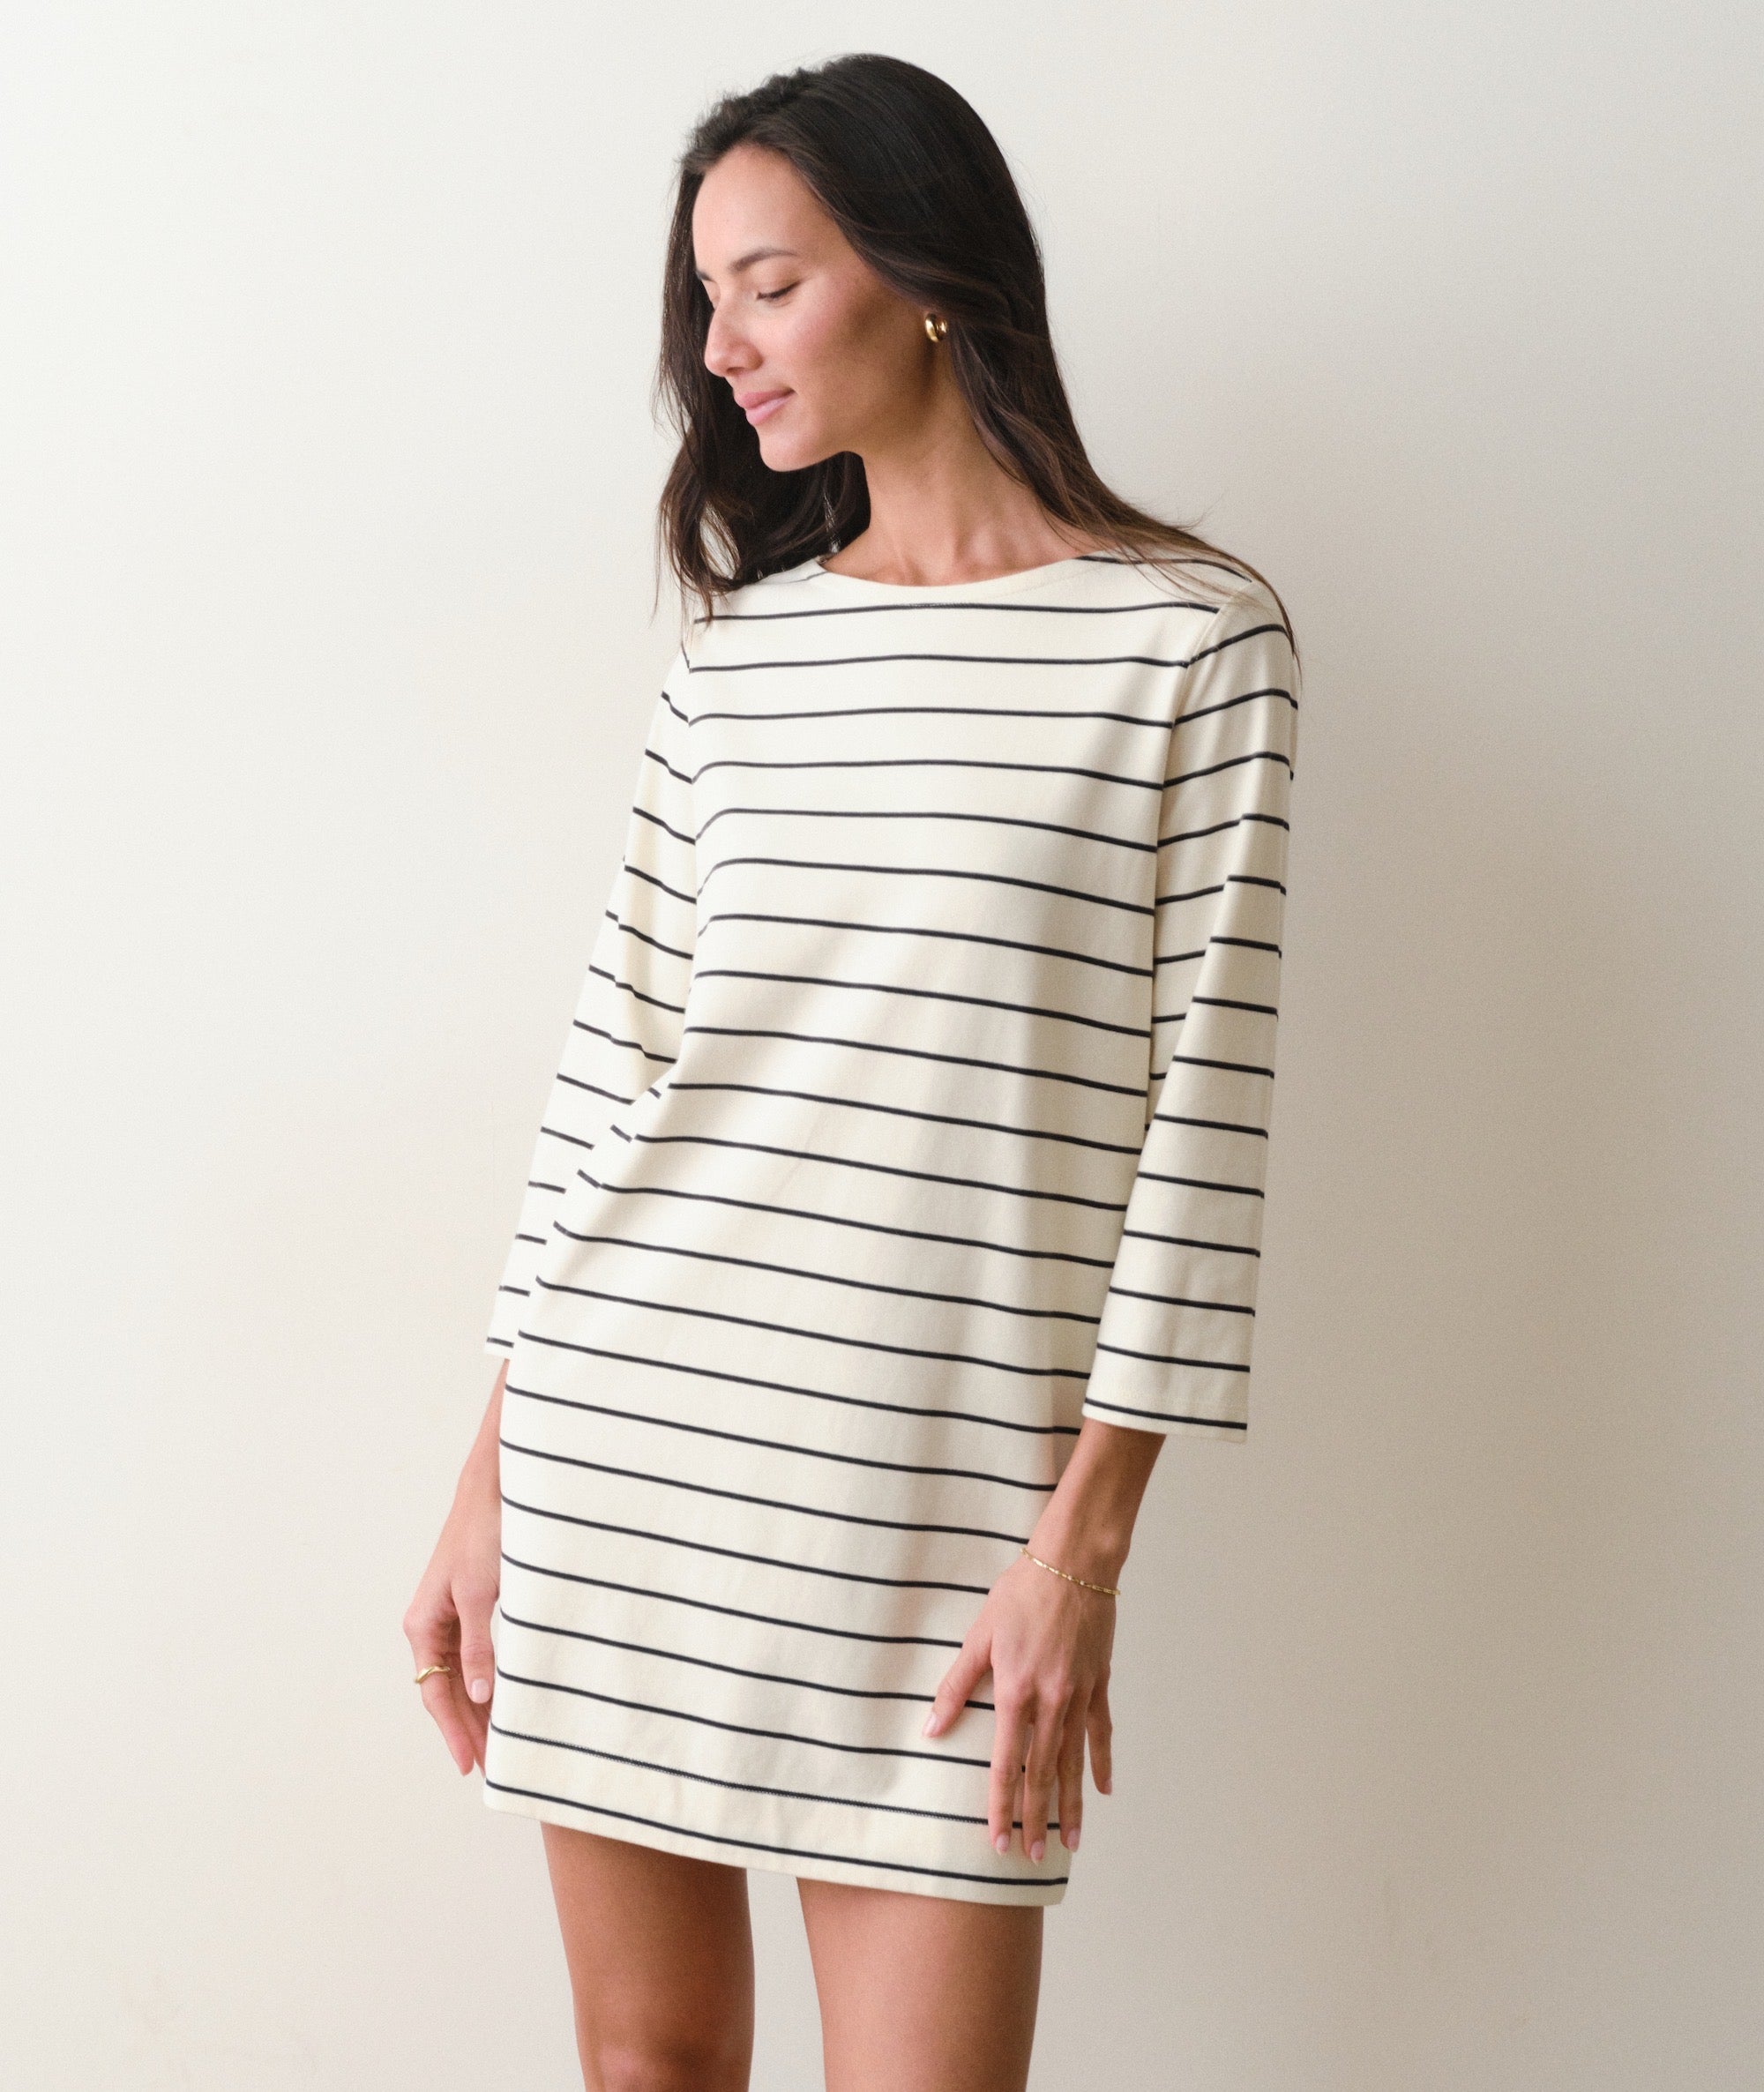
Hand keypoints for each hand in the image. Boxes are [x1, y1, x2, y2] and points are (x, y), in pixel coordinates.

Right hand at [403, 1458, 500, 1775]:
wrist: (495, 1491)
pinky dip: (490, 1683)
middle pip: (447, 1692)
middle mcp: (431, 1626)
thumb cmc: (483, 1535)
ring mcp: (451, 1618)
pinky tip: (506, 1703)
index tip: (470, 1765)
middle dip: (469, 1729)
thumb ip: (479, 1647)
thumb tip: (481, 1697)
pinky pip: (477, 1658)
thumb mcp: (481, 1595)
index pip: (435, 1693)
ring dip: (480, 1711)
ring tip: (500, 1747)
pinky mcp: (473, 1608)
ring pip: (463, 1678)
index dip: (453, 1731)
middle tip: (492, 1768)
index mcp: (422, 1625)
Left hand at [922, 1546, 1115, 1863]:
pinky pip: (1101, 1732)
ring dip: (1071, 1805)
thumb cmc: (1020, 1593)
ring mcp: (1080, 1695)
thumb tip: (931, 1729)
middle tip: (1030, 1858)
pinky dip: (1102, 1762)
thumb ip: (957, 1686)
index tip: (996, 1841)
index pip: (1007, 1765)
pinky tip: (1103, 1791)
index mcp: (1017, 1692)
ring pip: (1074, 1762)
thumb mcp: (979, 1636)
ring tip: (1072, 1843)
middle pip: (1042, 1774)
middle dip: (1036, 1820)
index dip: (1001, 1807)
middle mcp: (1052, 1702)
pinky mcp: (1099, 1682)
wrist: (1074, 1563)